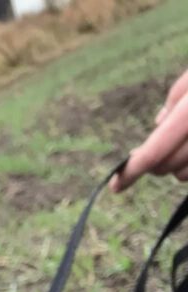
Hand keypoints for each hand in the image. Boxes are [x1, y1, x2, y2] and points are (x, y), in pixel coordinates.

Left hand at [111, 69, 187, 190]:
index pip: (154, 152)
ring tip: (183, 144)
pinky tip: (187, 152)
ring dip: (177, 168)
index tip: (115, 186)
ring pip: (184, 176)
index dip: (131, 171)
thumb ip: (174, 101)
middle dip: (154, 164)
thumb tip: (158, 124)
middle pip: (167, 167)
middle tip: (151, 153)